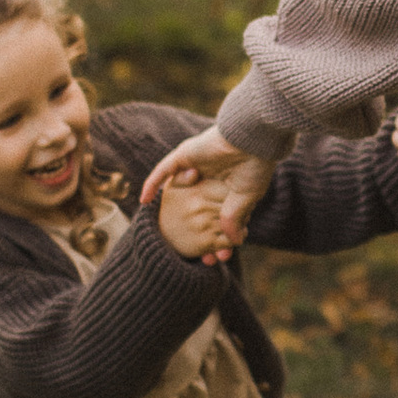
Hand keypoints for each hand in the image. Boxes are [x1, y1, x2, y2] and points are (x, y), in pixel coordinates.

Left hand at [141, 124, 277, 255]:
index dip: (216, 239)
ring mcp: (195, 167)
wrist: (253, 139)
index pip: (215, 216)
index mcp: (226, 188)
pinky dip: (152, 184)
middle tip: (198, 257)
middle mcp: (209, 178)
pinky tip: (143, 200)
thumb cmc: (254, 167)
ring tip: (165, 234)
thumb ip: (234, 218)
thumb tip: (234, 242)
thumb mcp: (246, 198)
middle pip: (193, 209)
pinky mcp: (185, 155)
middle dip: (194, 233)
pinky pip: (163, 171)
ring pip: (177, 193)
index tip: (217, 259)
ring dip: (171, 213)